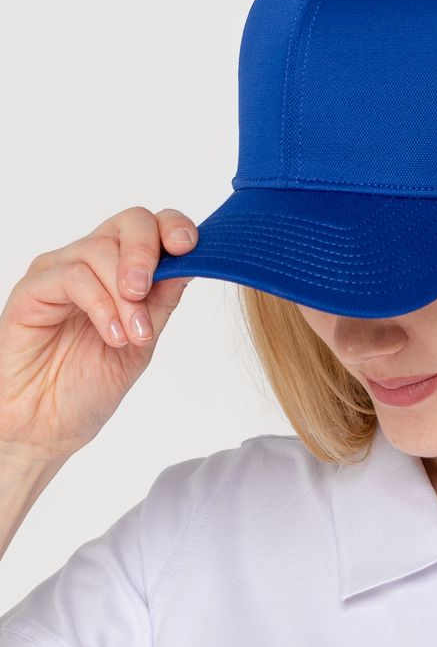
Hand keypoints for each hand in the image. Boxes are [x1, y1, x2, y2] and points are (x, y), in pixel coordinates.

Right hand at [0, 207, 197, 464]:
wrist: (49, 424)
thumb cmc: (91, 382)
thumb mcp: (144, 338)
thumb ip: (164, 298)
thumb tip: (194, 260)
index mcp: (122, 268)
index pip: (152, 224)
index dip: (174, 226)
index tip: (188, 248)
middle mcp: (91, 261)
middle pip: (130, 222)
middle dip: (147, 253)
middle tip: (145, 294)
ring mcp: (59, 271)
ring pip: (100, 250)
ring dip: (124, 295)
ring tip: (132, 334)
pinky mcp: (32, 289)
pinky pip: (71, 276)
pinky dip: (100, 305)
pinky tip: (112, 335)